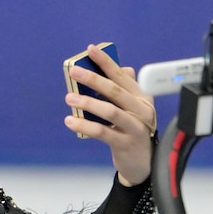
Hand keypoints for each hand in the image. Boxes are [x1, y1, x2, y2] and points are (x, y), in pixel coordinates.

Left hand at [64, 44, 158, 185]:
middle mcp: (142, 109)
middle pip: (116, 91)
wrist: (143, 163)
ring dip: (88, 103)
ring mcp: (136, 127)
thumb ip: (121, 90)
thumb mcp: (130, 109)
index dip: (106, 62)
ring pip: (110, 111)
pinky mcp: (126, 143)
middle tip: (74, 72)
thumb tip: (116, 69)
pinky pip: (104, 132)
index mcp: (141, 97)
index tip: (91, 50)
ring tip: (69, 98)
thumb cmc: (132, 131)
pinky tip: (71, 121)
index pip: (122, 75)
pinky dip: (86, 126)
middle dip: (93, 79)